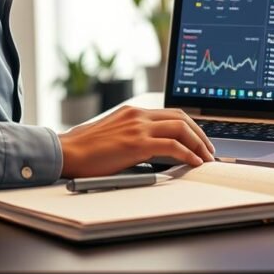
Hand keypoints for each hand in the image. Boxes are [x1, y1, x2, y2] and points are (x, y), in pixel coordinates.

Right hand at [58, 106, 215, 177]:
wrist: (65, 152)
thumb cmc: (83, 148)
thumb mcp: (112, 134)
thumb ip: (132, 135)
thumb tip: (150, 149)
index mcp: (133, 112)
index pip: (171, 114)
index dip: (190, 126)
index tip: (198, 138)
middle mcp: (138, 115)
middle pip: (181, 118)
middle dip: (200, 134)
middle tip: (209, 149)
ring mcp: (138, 128)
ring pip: (181, 129)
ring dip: (199, 144)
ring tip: (206, 157)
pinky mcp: (136, 144)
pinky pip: (172, 146)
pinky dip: (188, 153)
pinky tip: (194, 162)